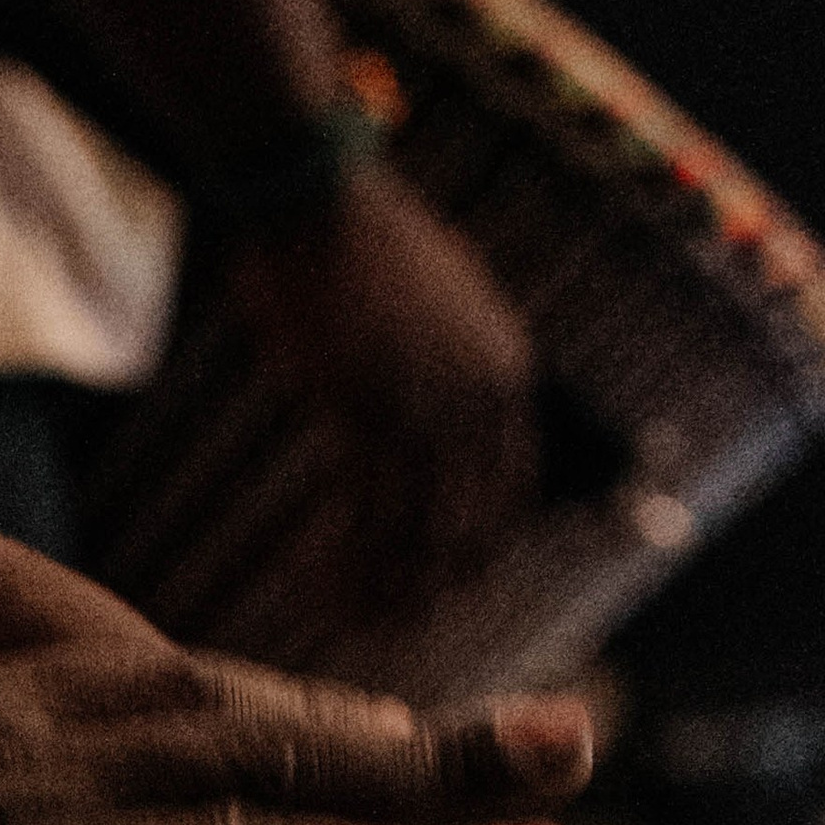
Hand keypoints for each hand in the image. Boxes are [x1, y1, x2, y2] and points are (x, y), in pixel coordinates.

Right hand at [220, 167, 539, 603]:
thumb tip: (435, 424)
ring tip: (344, 616)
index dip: (477, 551)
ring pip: (416, 535)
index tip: (441, 586)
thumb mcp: (437, 308)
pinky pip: (363, 516)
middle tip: (389, 623)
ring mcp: (429, 410)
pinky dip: (341, 560)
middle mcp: (482, 400)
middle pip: (471, 527)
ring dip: (380, 588)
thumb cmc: (360, 247)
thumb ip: (452, 369)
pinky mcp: (369, 415)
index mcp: (509, 373)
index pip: (513, 491)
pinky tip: (311, 581)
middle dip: (430, 587)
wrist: (318, 201)